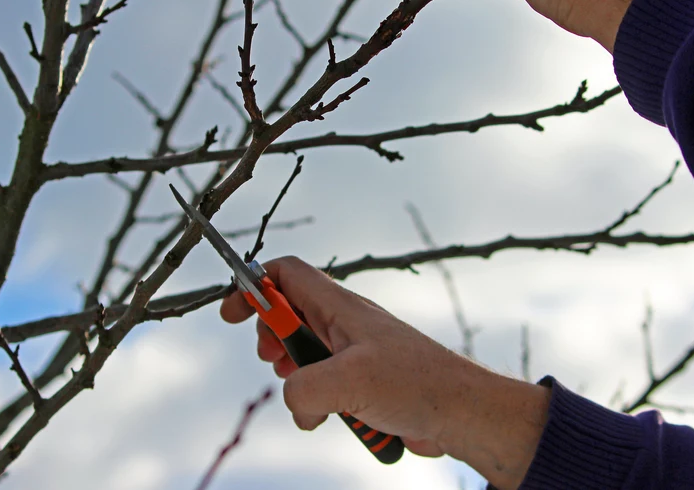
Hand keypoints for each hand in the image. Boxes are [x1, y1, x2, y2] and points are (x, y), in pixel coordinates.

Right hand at [220, 257, 550, 489]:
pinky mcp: (361, 386)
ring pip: (302, 358)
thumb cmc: (418, 384)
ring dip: (294, 380)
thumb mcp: (350, 381)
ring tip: (309, 398)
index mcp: (340, 307)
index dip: (254, 286)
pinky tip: (331, 419)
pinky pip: (322, 390)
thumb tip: (290, 395)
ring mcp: (352, 355)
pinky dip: (316, 406)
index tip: (232, 315)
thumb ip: (303, 386)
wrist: (462, 414)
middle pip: (287, 314)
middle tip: (274, 360)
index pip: (286, 274)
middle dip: (271, 339)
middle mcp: (344, 326)